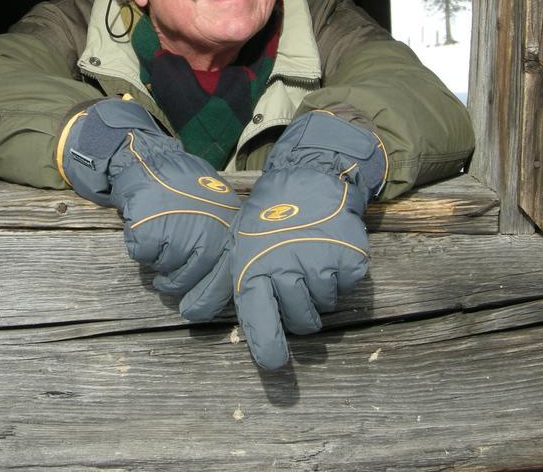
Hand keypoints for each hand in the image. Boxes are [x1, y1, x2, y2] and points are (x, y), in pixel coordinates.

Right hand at [58, 99, 239, 293]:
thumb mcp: (219, 207)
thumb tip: (226, 285)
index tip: (192, 310)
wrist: (151, 162)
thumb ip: (224, 240)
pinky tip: (147, 223)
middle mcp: (208, 236)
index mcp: (228, 231)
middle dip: (176, 285)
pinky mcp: (151, 234)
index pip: (224, 281)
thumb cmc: (186, 187)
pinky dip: (141, 247)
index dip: (207, 301)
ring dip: (159, 260)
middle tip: (166, 281)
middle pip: (189, 281)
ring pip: (166, 271)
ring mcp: (180, 235)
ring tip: (160, 232)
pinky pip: (144, 257)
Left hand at [181, 111, 385, 368]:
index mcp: (256, 271)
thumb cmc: (268, 218)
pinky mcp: (350, 262)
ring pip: (325, 307)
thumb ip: (221, 284)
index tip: (274, 362)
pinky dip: (342, 276)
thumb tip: (191, 313)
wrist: (311, 180)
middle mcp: (288, 272)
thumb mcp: (238, 245)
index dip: (269, 345)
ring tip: (310, 258)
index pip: (261, 319)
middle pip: (302, 323)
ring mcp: (321, 267)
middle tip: (296, 280)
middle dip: (301, 311)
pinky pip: (348, 288)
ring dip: (320, 292)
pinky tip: (328, 251)